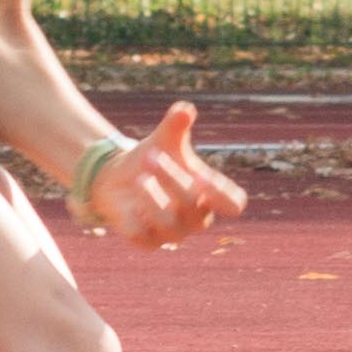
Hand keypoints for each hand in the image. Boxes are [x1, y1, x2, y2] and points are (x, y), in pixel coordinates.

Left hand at [81, 100, 241, 248]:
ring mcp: (171, 232)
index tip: (202, 175)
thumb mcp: (165, 139)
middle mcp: (195, 218)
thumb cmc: (154, 158)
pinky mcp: (146, 241)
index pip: (233, 204)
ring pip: (170, 227)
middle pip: (195, 208)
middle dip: (173, 180)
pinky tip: (130, 203)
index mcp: (209, 194)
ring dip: (154, 200)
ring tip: (139, 178)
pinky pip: (144, 238)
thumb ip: (176, 125)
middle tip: (151, 157)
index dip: (222, 194)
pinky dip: (137, 220)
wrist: (119, 178)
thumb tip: (184, 109)